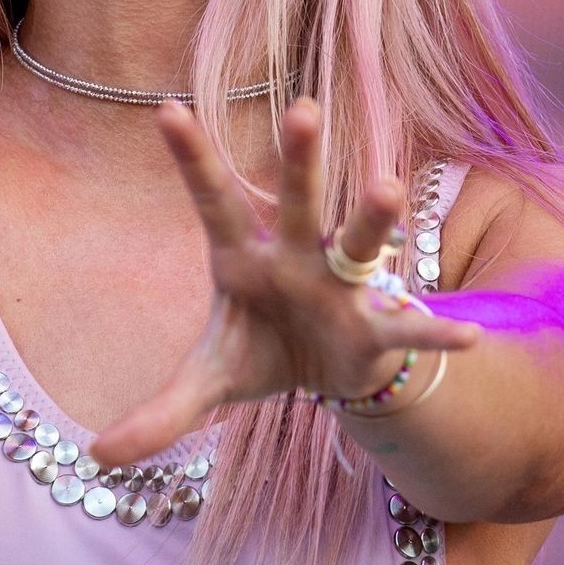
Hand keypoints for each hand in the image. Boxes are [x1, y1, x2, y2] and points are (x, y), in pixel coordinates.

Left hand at [87, 98, 483, 466]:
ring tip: (388, 187)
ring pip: (359, 244)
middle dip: (301, 160)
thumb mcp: (208, 380)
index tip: (165, 109)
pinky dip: (433, 334)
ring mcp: (340, 288)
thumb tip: (98, 456)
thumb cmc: (262, 351)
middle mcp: (296, 258)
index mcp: (243, 257)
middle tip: (303, 109)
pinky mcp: (374, 328)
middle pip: (299, 202)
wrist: (325, 375)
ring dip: (372, 218)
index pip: (214, 202)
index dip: (192, 158)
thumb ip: (160, 413)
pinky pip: (405, 329)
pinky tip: (466, 337)